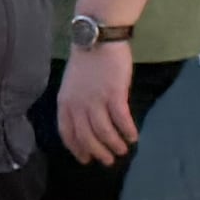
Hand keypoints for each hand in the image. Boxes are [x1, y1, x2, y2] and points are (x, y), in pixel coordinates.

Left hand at [57, 40, 138, 165]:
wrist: (98, 38)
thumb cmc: (87, 59)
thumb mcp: (72, 84)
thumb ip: (77, 103)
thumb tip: (88, 121)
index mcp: (65, 103)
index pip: (68, 133)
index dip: (77, 149)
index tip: (86, 159)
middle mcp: (78, 105)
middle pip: (87, 137)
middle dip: (98, 152)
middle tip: (108, 160)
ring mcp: (96, 101)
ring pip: (104, 132)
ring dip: (114, 145)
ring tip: (123, 150)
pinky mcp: (114, 95)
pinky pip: (121, 120)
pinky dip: (128, 131)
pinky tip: (134, 137)